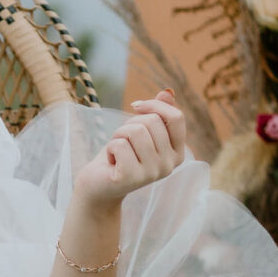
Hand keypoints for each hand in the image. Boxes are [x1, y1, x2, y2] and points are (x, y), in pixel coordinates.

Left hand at [77, 90, 186, 209]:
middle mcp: (170, 164)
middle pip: (152, 121)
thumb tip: (167, 91)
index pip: (176, 117)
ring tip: (117, 151)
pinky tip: (111, 162)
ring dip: (118, 136)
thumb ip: (156, 113)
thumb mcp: (140, 131)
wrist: (99, 185)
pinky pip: (120, 144)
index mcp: (178, 152)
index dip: (154, 105)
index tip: (136, 106)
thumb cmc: (121, 155)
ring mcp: (153, 173)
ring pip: (135, 131)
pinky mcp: (132, 177)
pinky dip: (110, 148)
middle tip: (123, 141)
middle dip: (130, 124)